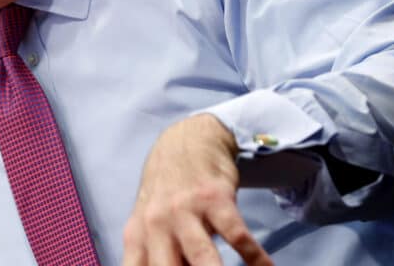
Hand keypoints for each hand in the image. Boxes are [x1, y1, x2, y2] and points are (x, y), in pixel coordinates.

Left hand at [122, 114, 272, 265]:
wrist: (186, 140)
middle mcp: (156, 225)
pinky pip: (239, 237)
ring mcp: (186, 210)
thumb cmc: (167, 194)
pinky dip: (256, 259)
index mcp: (137, 238)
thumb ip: (155, 258)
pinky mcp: (216, 199)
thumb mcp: (148, 225)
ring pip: (204, 259)